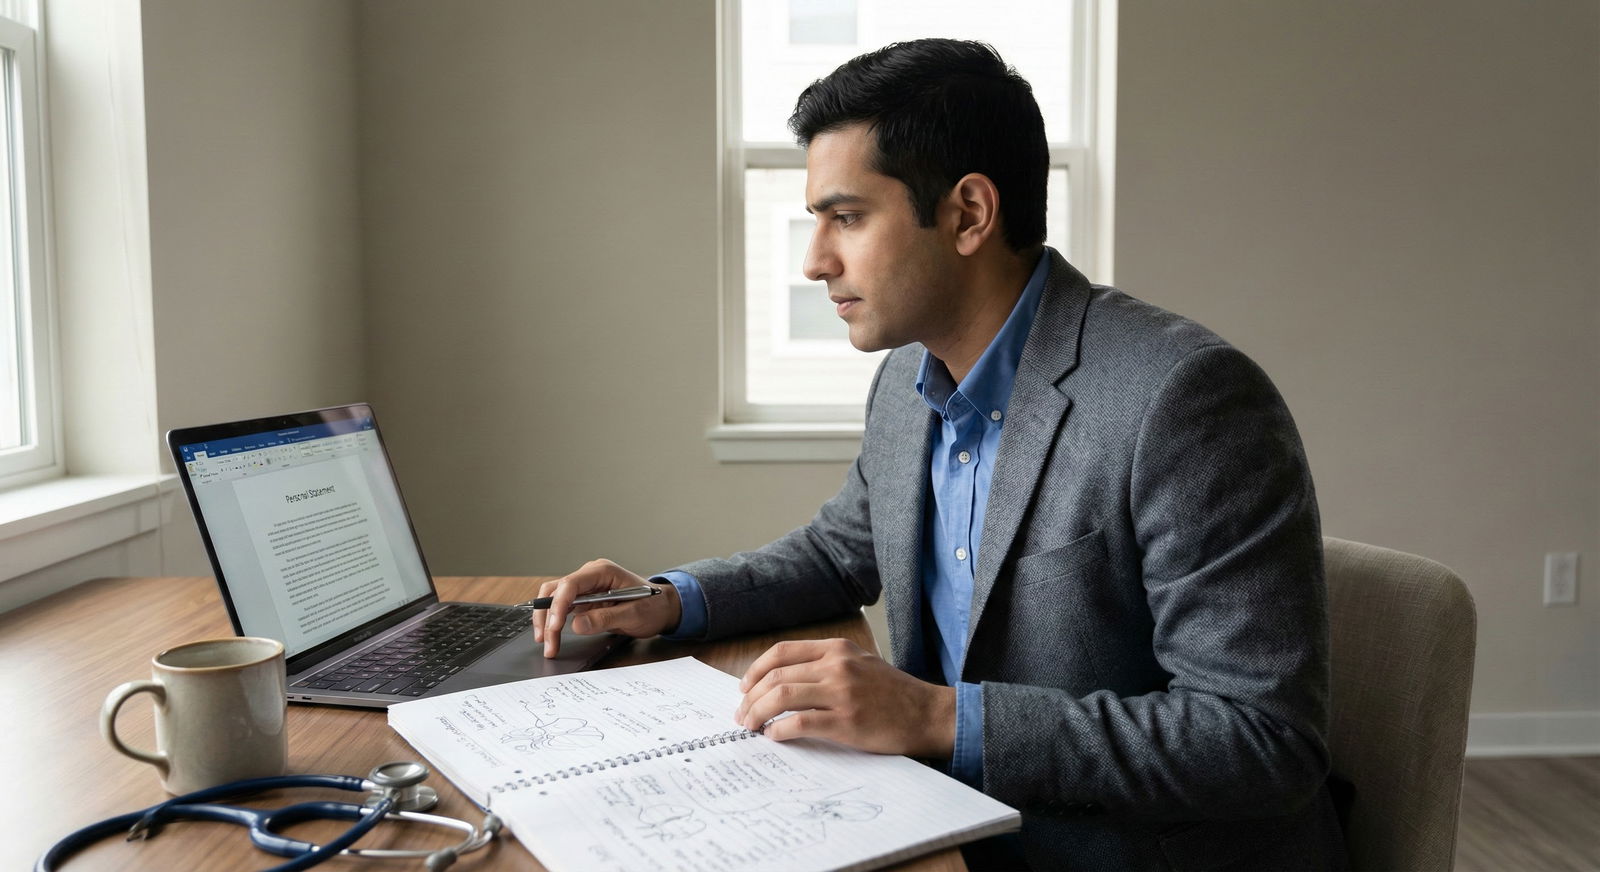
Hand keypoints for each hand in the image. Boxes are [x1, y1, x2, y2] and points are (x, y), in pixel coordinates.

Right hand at [533, 559, 681, 657]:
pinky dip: (554, 622)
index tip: (555, 627)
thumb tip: (576, 625)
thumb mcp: (633, 615)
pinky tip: (552, 636)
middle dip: (547, 616)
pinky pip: (562, 607)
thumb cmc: (653, 606)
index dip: (559, 605)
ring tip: (546, 643)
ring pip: (554, 599)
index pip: (571, 584)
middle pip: (556, 591)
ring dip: (546, 620)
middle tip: (546, 641)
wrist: (662, 608)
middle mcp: (589, 575)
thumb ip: (605, 619)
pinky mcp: (583, 599)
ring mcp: (585, 587)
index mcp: (602, 571)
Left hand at [734, 638, 955, 758]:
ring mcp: (841, 692)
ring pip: (782, 696)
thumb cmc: (894, 693)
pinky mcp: (846, 721)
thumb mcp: (860, 663)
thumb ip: (827, 665)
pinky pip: (800, 722)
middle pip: (776, 676)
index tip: (744, 688)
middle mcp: (837, 665)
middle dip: (750, 697)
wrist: (928, 713)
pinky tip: (774, 736)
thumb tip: (784, 682)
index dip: (756, 670)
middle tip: (742, 715)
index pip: (782, 652)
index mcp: (837, 648)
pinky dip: (780, 730)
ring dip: (758, 713)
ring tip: (750, 726)